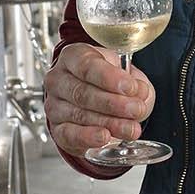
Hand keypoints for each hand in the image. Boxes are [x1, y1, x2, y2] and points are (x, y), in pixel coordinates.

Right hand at [44, 43, 156, 158]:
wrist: (98, 101)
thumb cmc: (110, 83)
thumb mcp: (126, 75)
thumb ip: (134, 84)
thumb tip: (140, 94)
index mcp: (73, 56)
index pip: (87, 66)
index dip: (109, 78)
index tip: (131, 87)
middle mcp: (58, 80)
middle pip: (83, 92)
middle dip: (114, 103)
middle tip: (137, 109)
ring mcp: (54, 106)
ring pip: (80, 115)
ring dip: (110, 123)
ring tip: (131, 128)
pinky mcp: (57, 130)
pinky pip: (69, 135)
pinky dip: (89, 137)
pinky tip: (105, 137)